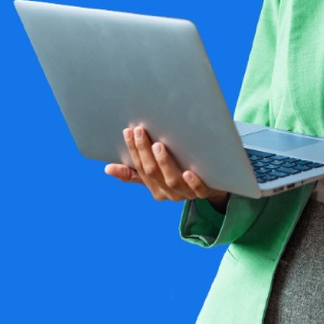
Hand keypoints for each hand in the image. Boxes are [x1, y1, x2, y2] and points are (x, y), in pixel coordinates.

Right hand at [104, 125, 228, 210]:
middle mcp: (169, 193)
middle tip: (140, 130)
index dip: (133, 150)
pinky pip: (199, 190)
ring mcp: (187, 193)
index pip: (140, 167)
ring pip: (173, 181)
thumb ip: (135, 172)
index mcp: (156, 188)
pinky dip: (193, 182)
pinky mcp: (206, 192)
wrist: (216, 187)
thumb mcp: (158, 175)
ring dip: (164, 163)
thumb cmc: (181, 175)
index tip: (128, 131)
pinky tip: (188, 172)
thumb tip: (107, 169)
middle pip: (153, 173)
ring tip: (158, 145)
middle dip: (144, 151)